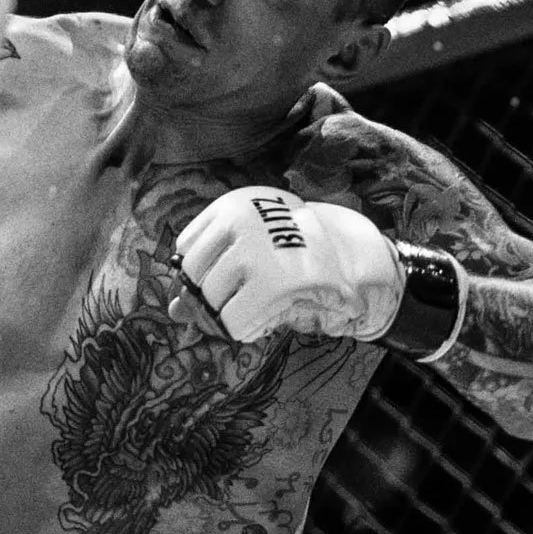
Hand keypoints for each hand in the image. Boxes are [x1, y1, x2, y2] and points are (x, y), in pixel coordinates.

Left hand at [173, 186, 404, 343]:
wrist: (358, 256)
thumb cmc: (297, 254)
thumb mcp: (251, 252)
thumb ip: (209, 279)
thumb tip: (174, 311)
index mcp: (231, 205)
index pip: (186, 248)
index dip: (204, 270)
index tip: (234, 272)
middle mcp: (238, 223)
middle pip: (192, 277)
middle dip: (214, 295)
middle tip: (251, 292)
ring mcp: (254, 252)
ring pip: (210, 301)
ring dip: (230, 312)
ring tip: (264, 301)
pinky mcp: (273, 283)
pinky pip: (233, 323)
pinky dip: (246, 328)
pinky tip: (268, 315)